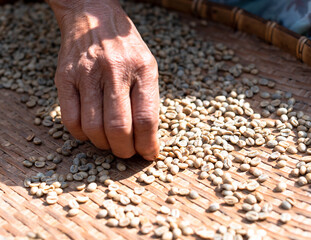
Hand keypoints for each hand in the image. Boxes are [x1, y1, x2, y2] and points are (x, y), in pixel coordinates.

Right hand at [48, 0, 158, 159]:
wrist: (93, 17)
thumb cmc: (125, 48)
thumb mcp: (147, 66)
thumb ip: (148, 100)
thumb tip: (147, 138)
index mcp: (142, 69)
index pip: (146, 118)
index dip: (148, 144)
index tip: (149, 154)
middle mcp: (115, 71)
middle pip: (119, 128)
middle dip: (125, 151)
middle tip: (127, 153)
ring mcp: (87, 74)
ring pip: (93, 128)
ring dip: (104, 145)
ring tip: (110, 142)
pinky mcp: (64, 78)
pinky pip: (70, 120)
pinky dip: (82, 135)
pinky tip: (91, 131)